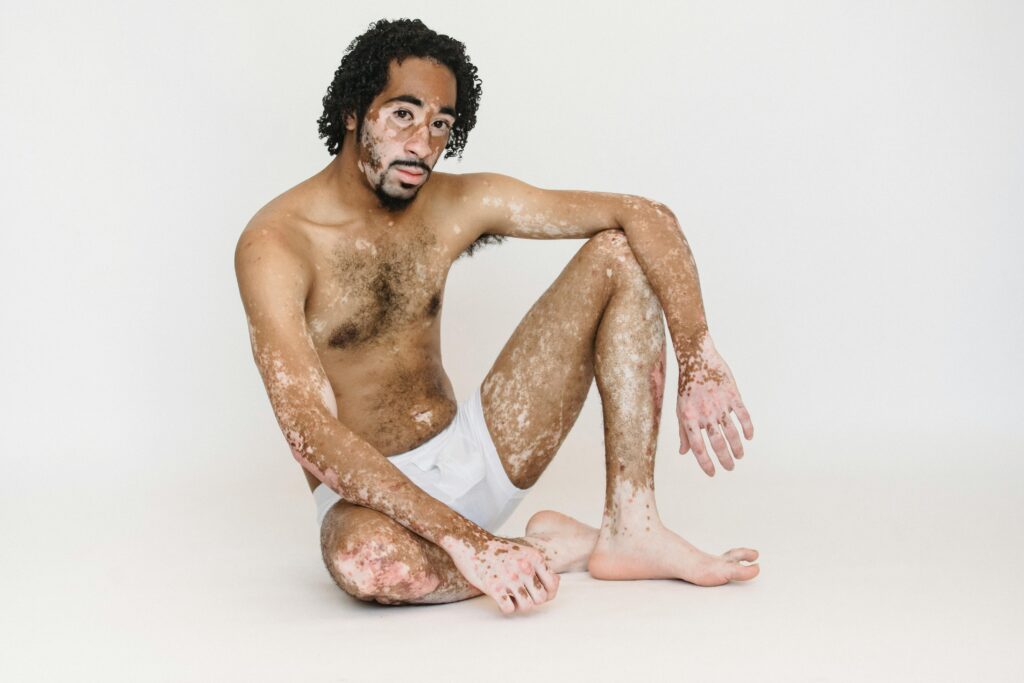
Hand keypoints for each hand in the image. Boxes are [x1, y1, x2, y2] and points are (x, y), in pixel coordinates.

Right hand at [444, 534, 558, 614]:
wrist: (472, 543)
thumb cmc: (498, 550)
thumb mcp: (524, 552)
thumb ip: (540, 566)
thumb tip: (557, 581)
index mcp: (534, 558)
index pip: (553, 585)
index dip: (547, 593)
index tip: (536, 591)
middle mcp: (525, 568)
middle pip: (541, 598)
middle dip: (533, 600)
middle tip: (522, 595)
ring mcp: (510, 578)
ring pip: (527, 606)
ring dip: (520, 605)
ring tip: (511, 598)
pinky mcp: (495, 587)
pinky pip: (509, 609)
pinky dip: (507, 608)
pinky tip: (501, 599)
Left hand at [676, 333, 753, 475]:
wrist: (697, 359)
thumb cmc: (686, 386)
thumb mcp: (680, 409)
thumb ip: (682, 432)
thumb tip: (683, 452)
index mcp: (689, 418)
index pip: (698, 448)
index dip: (706, 463)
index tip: (712, 473)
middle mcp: (705, 414)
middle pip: (717, 443)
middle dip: (725, 459)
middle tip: (730, 468)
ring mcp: (720, 405)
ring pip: (732, 432)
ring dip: (737, 447)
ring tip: (740, 456)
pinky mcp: (733, 395)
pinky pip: (743, 415)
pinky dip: (748, 428)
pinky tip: (749, 437)